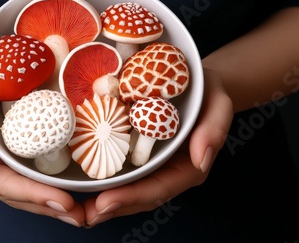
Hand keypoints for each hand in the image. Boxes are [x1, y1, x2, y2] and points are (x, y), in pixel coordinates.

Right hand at [0, 65, 85, 226]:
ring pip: (36, 190)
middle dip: (53, 208)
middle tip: (82, 216)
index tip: (63, 202)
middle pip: (26, 197)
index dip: (36, 196)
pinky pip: (43, 173)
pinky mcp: (26, 155)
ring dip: (60, 204)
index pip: (9, 186)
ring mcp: (12, 165)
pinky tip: (81, 186)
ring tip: (86, 212)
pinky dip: (61, 183)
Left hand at [83, 68, 233, 226]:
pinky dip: (104, 180)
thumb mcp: (219, 104)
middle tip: (84, 214)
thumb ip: (214, 130)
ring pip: (128, 189)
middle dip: (112, 208)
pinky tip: (84, 184)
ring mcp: (152, 165)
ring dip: (104, 201)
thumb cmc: (208, 93)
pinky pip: (121, 171)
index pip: (158, 189)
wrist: (198, 84)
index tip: (106, 203)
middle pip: (139, 197)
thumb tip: (201, 159)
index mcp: (188, 167)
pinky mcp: (139, 154)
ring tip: (78, 209)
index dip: (132, 198)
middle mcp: (168, 171)